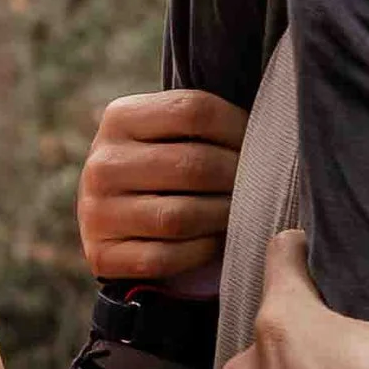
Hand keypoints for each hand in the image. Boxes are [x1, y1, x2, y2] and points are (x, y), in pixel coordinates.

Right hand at [76, 89, 247, 282]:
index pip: (193, 110)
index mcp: (119, 117)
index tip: (258, 143)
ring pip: (180, 216)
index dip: (237, 127)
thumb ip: (202, 121)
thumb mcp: (165, 130)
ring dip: (222, 217)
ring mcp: (96, 212)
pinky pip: (165, 257)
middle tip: (260, 185)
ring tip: (240, 212)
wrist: (110, 213)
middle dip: (238, 178)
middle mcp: (101, 163)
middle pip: (193, 165)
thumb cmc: (158, 164)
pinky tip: (213, 242)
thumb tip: (271, 126)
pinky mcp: (102, 255)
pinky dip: (199, 252)